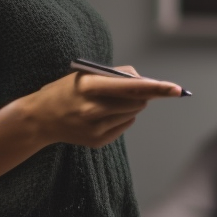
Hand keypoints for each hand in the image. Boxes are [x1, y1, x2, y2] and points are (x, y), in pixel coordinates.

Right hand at [25, 66, 181, 149]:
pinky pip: (124, 127)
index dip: (157, 88)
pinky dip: (122, 118)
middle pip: (137, 102)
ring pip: (133, 114)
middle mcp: (93, 109)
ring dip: (131, 106)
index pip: (132, 87)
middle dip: (141, 94)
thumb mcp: (86, 74)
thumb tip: (143, 81)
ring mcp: (95, 128)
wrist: (39, 118)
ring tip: (109, 102)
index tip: (177, 89)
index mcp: (90, 87)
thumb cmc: (67, 90)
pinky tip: (103, 115)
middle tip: (133, 90)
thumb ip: (116, 75)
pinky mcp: (97, 141)